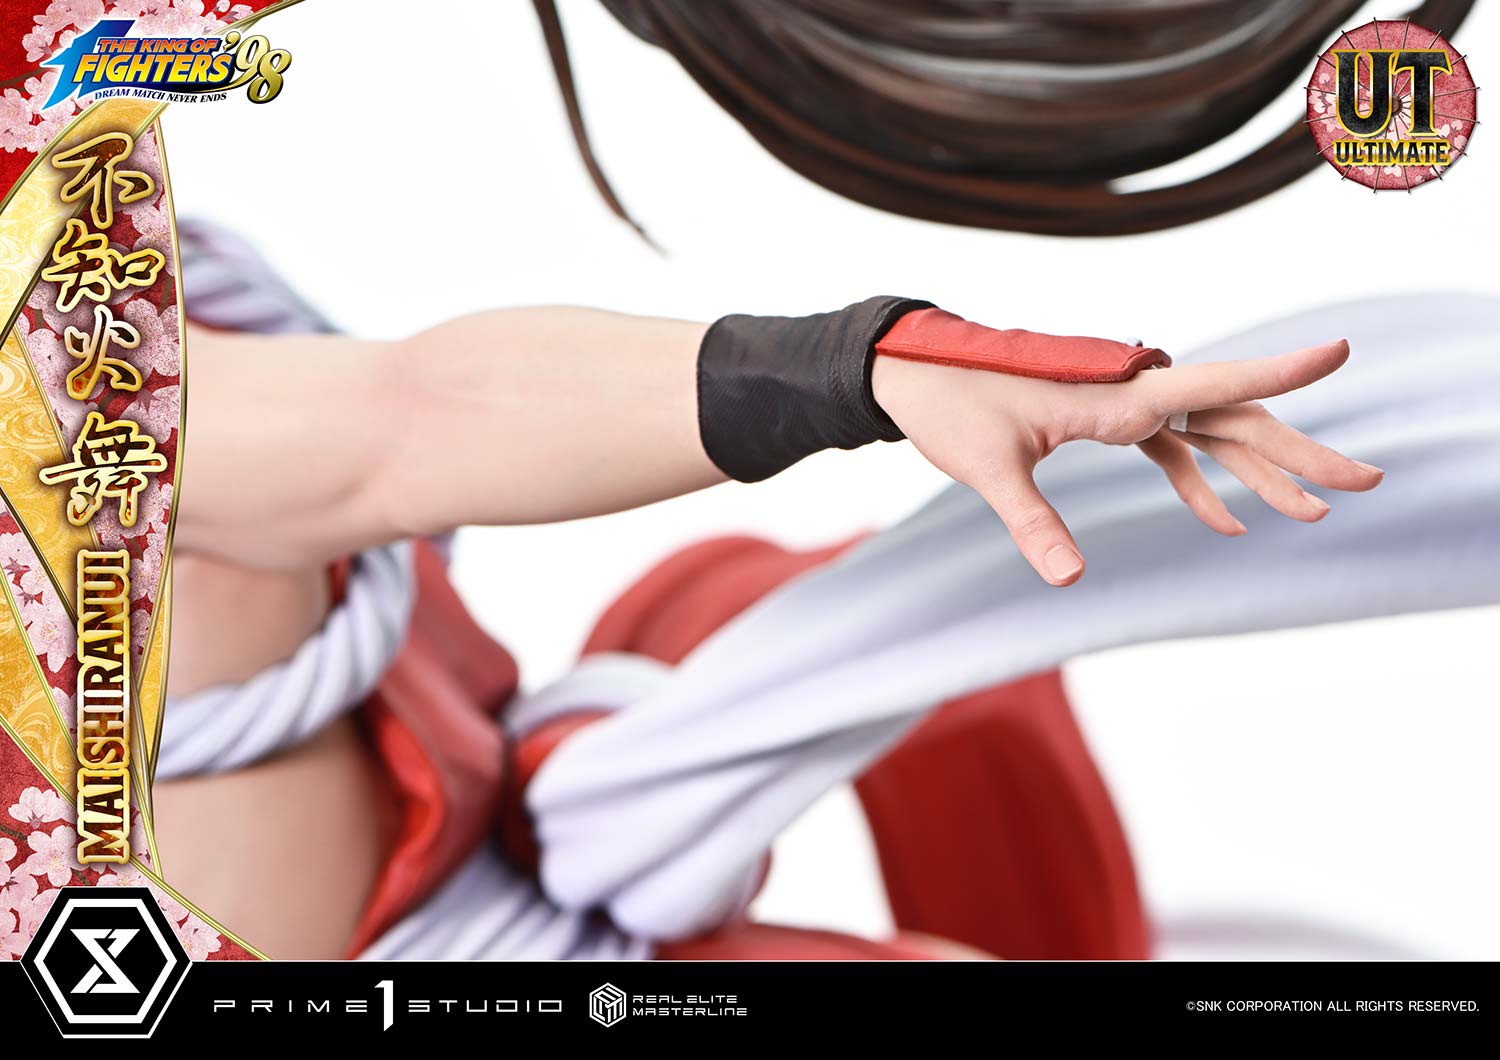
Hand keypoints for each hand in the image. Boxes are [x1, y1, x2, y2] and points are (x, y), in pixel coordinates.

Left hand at [871, 339, 1382, 586]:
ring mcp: (1120, 403)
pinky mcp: (1103, 418)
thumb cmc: (949, 404)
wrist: (912, 371)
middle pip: (1233, 416)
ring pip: (1209, 432)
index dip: (1280, 371)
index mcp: (1114, 392)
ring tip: (1317, 510)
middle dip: (1300, 451)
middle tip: (1366, 480)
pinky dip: (1200, 481)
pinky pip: (1169, 447)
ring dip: (1261, 470)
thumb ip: (1032, 522)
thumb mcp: (988, 467)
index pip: (1212, 382)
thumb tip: (1069, 581)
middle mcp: (1129, 390)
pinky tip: (1226, 521)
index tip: (1339, 353)